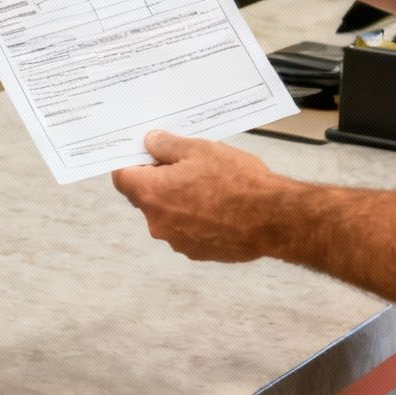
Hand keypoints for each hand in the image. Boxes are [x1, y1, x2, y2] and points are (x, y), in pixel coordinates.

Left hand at [111, 132, 290, 262]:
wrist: (273, 219)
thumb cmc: (236, 182)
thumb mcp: (200, 150)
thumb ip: (168, 145)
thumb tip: (151, 142)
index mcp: (151, 194)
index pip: (122, 177)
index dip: (131, 164)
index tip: (146, 155)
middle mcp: (157, 222)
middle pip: (145, 197)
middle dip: (159, 181)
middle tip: (185, 165)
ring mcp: (177, 241)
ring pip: (168, 215)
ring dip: (179, 201)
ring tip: (209, 187)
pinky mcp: (197, 252)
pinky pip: (187, 230)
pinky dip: (195, 219)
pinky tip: (219, 207)